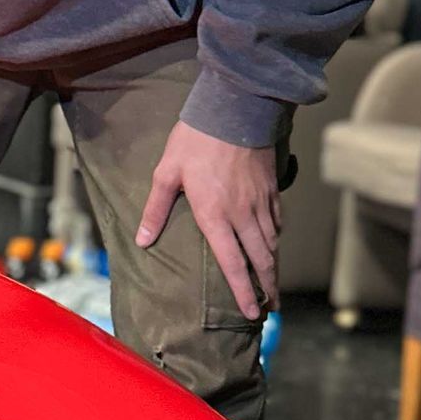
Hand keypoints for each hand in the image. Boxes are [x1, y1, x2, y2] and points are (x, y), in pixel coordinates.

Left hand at [136, 122, 279, 319]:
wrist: (234, 108)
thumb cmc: (195, 139)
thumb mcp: (166, 172)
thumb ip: (156, 209)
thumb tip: (143, 240)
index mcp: (215, 216)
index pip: (232, 264)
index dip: (243, 291)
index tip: (252, 312)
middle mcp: (242, 215)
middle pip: (260, 259)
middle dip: (267, 287)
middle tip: (271, 309)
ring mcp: (260, 201)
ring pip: (272, 242)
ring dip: (273, 267)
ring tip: (274, 286)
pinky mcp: (271, 188)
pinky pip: (277, 221)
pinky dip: (277, 238)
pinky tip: (274, 244)